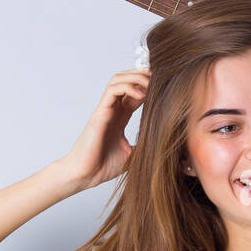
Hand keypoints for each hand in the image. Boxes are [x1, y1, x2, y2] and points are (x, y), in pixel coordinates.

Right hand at [58, 67, 150, 189]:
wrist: (85, 175)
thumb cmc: (103, 166)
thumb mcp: (132, 155)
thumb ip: (144, 147)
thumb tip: (162, 148)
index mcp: (120, 117)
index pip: (134, 92)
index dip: (148, 85)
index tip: (165, 86)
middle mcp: (112, 110)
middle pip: (125, 79)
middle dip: (142, 75)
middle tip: (159, 78)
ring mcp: (105, 110)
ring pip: (117, 80)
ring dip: (135, 77)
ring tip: (151, 83)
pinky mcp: (99, 114)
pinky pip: (112, 91)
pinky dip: (128, 87)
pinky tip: (141, 94)